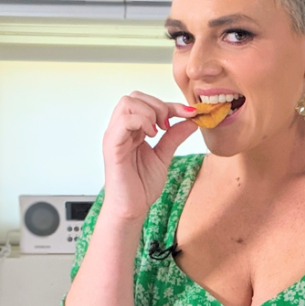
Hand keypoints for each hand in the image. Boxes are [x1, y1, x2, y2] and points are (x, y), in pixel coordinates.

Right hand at [101, 91, 197, 220]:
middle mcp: (120, 130)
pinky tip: (151, 135)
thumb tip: (191, 120)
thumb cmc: (141, 186)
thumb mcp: (164, 156)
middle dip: (158, 105)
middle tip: (168, 125)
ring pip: (127, 103)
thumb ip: (174, 137)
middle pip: (134, 96)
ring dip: (150, 112)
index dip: (170, 104)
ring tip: (159, 130)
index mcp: (131, 130)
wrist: (132, 209)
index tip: (189, 113)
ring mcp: (115, 136)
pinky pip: (124, 121)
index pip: (147, 103)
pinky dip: (141, 121)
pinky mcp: (113, 146)